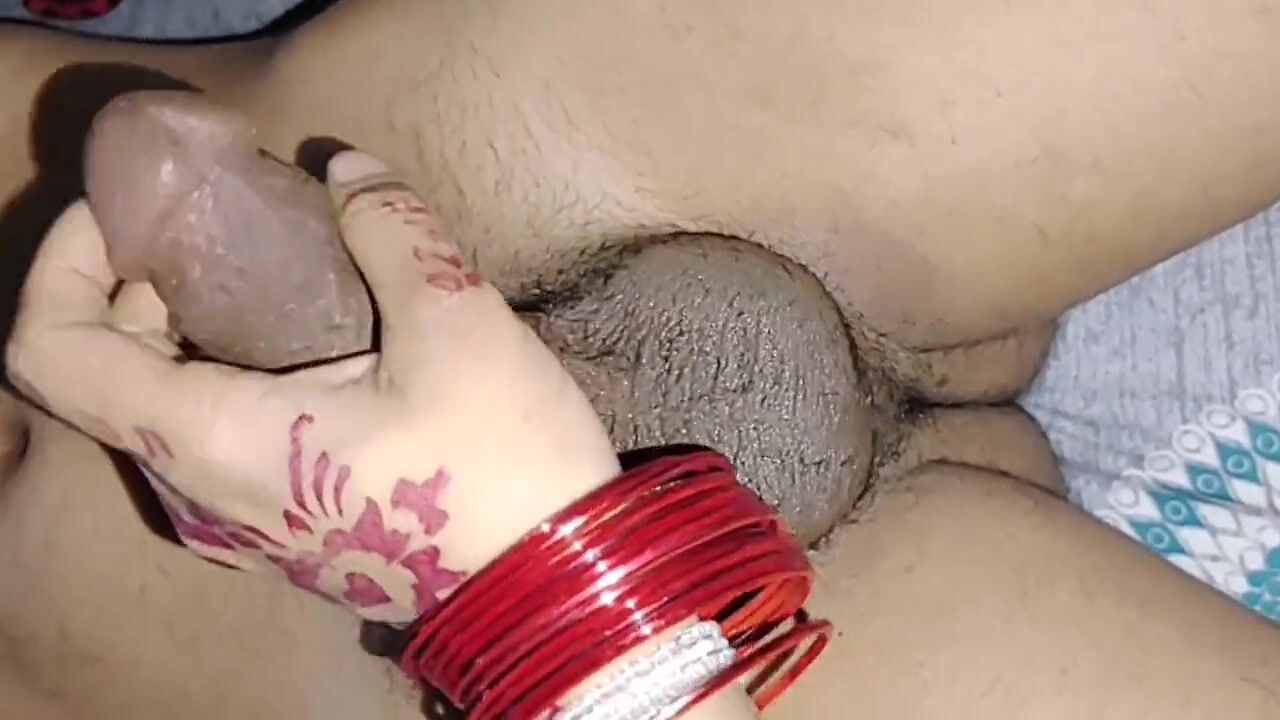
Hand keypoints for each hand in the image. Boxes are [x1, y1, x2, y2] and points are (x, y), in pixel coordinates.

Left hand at [5, 150, 620, 623]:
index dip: (65, 260)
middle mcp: (201, 493)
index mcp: (210, 439)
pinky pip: (210, 442)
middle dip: (136, 282)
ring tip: (261, 266)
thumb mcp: (458, 325)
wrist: (556, 585)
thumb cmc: (499, 465)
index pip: (52, 350)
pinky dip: (223, 374)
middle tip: (210, 218)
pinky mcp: (283, 533)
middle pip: (103, 373)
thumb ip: (391, 229)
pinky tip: (304, 337)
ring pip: (160, 410)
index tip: (129, 211)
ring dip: (183, 329)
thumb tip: (350, 169)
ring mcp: (239, 524)